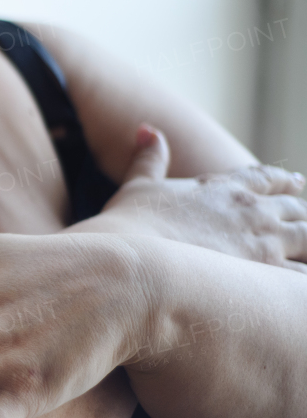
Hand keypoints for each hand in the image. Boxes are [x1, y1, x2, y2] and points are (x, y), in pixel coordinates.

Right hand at [96, 125, 306, 271]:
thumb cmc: (129, 225)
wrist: (132, 259)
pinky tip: (296, 288)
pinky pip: (301, 275)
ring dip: (306, 243)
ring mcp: (263, 240)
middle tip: (304, 219)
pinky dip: (299, 280)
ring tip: (304, 254)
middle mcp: (250, 209)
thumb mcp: (137, 185)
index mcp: (222, 188)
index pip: (264, 177)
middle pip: (295, 207)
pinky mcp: (265, 271)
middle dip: (301, 213)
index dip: (282, 180)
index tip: (296, 182)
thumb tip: (146, 129)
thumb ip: (148, 158)